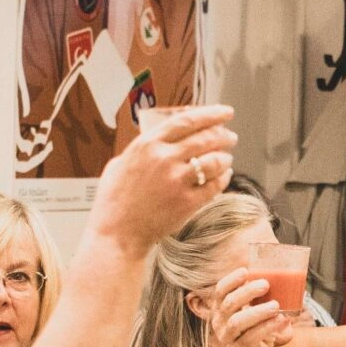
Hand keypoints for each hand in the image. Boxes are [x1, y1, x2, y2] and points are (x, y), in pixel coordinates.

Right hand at [85, 103, 237, 252]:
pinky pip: (216, 185)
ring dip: (225, 157)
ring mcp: (177, 181)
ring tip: (227, 157)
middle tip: (230, 136)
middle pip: (206, 138)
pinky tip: (223, 176)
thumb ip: (142, 149)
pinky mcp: (188, 202)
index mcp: (147, 144)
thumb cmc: (114, 202)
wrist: (117, 235)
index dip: (211, 114)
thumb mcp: (120, 164)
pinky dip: (224, 178)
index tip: (225, 112)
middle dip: (224, 135)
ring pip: (215, 160)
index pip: (187, 120)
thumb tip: (160, 139)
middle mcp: (164, 158)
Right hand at [206, 268, 290, 346]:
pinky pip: (251, 338)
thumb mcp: (260, 320)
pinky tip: (281, 320)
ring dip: (258, 311)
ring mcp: (227, 340)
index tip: (246, 270)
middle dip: (247, 292)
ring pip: (238, 322)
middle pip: (228, 304)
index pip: (220, 292)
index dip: (231, 280)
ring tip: (276, 305)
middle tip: (266, 284)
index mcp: (222, 313)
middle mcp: (220, 325)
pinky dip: (267, 327)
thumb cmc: (256, 339)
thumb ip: (271, 306)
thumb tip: (294, 293)